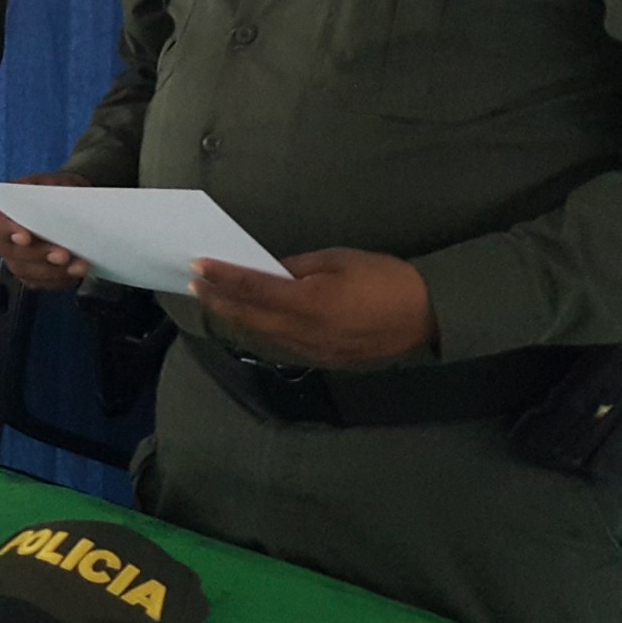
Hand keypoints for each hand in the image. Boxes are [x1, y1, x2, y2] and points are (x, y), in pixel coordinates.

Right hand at [0, 173, 94, 290]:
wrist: (72, 210)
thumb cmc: (59, 194)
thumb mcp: (59, 182)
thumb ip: (54, 187)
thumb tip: (57, 194)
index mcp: (2, 209)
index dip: (6, 230)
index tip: (26, 236)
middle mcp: (3, 237)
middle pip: (11, 251)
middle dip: (38, 255)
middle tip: (62, 254)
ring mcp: (15, 258)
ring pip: (26, 271)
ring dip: (53, 271)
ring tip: (78, 266)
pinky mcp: (31, 274)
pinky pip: (40, 283)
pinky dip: (60, 280)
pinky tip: (76, 273)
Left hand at [190, 247, 436, 367]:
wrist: (427, 318)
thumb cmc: (385, 280)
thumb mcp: (339, 260)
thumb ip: (297, 268)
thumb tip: (267, 271)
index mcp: (308, 303)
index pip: (252, 289)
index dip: (222, 277)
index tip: (198, 266)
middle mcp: (303, 333)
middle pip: (248, 318)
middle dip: (219, 300)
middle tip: (194, 285)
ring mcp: (312, 352)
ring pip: (262, 336)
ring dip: (236, 318)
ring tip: (215, 300)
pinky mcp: (323, 362)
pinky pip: (281, 346)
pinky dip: (260, 331)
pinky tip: (250, 321)